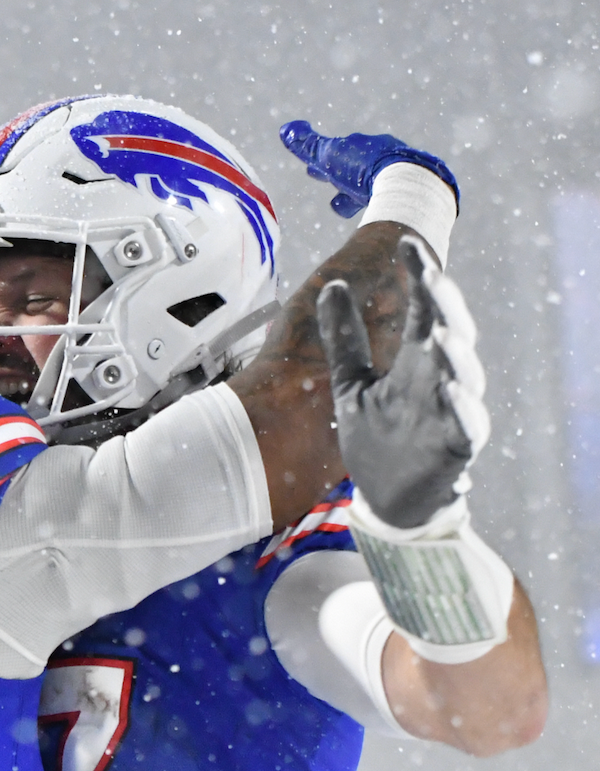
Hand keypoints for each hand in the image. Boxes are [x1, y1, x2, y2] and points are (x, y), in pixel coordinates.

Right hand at [280, 121, 458, 218]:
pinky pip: (388, 198)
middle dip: (340, 175)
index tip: (311, 171)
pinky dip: (377, 203)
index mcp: (362, 147)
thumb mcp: (330, 156)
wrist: (404, 182)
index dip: (321, 164)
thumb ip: (308, 146)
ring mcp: (397, 174)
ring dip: (356, 194)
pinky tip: (377, 213)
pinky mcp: (409, 193)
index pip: (337, 154)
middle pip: (355, 168)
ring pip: (371, 185)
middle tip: (330, 184)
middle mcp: (382, 157)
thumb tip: (286, 129)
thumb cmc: (363, 168)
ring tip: (345, 207)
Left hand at [316, 235, 487, 527]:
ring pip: (465, 375)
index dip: (420, 276)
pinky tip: (451, 388)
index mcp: (414, 360)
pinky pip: (467, 423)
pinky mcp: (456, 446)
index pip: (423, 308)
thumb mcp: (350, 382)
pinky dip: (462, 406)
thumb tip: (331, 284)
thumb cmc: (375, 436)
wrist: (385, 498)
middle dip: (444, 306)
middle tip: (431, 278)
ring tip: (440, 332)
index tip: (407, 244)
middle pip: (451, 333)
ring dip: (456, 354)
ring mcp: (450, 412)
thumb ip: (344, 338)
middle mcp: (438, 379)